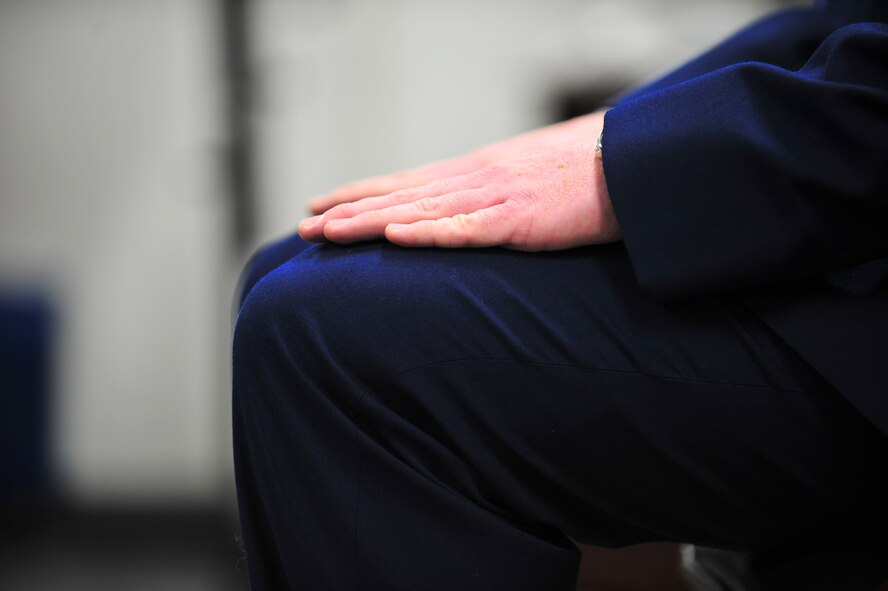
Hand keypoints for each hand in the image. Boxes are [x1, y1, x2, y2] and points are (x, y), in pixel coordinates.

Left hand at [297, 136, 619, 250]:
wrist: (630, 166)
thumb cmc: (584, 175)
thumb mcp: (527, 180)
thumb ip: (493, 196)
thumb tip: (468, 211)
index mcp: (476, 172)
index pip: (405, 183)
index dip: (361, 193)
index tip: (323, 204)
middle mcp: (474, 179)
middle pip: (399, 195)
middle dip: (349, 210)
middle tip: (305, 226)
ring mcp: (494, 197)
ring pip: (419, 211)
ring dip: (370, 221)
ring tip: (329, 232)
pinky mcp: (520, 220)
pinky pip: (467, 228)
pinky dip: (429, 232)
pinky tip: (395, 235)